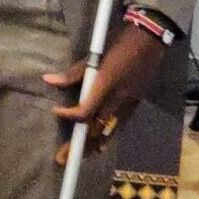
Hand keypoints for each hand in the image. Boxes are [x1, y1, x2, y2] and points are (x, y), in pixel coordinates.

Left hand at [46, 24, 166, 161]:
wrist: (150, 39)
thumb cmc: (119, 42)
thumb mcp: (93, 55)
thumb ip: (73, 73)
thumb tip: (48, 80)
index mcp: (106, 86)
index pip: (85, 111)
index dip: (69, 115)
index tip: (56, 111)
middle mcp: (117, 99)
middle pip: (96, 130)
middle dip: (78, 146)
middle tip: (62, 158)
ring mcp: (128, 104)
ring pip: (108, 132)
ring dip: (92, 146)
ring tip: (78, 157)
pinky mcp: (135, 104)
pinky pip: (118, 126)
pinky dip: (107, 137)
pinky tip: (99, 145)